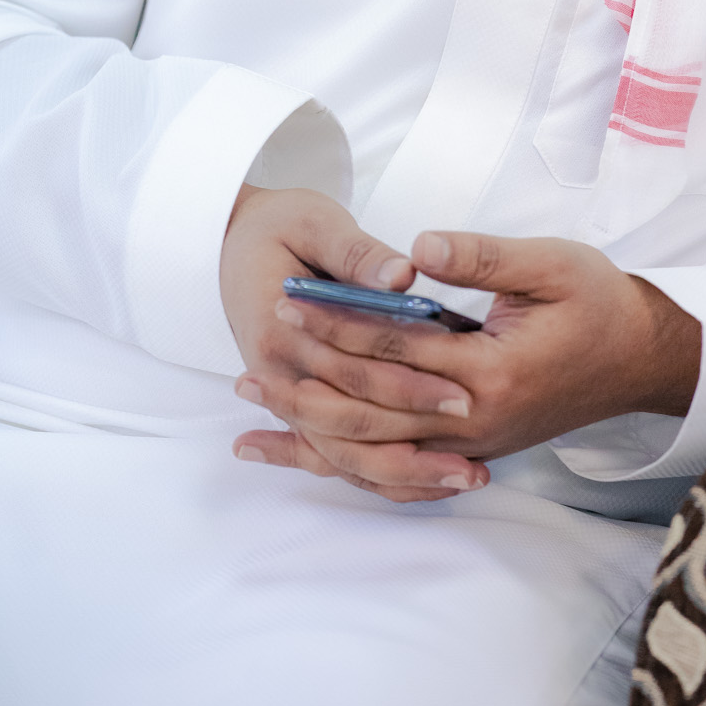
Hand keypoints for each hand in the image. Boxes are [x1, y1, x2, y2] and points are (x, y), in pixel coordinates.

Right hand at [220, 185, 488, 503]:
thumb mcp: (312, 223)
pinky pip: (336, 453)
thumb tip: (401, 276)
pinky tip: (427, 482)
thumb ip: (357, 254)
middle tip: (476, 461)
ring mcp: (287, 396)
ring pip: (345, 454)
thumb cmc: (276, 228)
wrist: (229, 244)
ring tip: (467, 479)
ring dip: (405, 473)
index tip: (466, 396)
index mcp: (283, 332)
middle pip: (353, 427)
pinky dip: (378, 472)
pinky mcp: (299, 402)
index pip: (356, 373)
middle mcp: (280, 376)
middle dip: (419, 447)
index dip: (412, 387)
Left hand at [236, 228, 702, 504]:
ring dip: (308, 424)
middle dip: (306, 376)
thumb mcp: (552, 262)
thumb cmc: (600, 301)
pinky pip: (391, 467)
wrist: (642, 359)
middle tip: (253, 349)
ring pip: (372, 447)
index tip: (289, 297)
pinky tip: (294, 452)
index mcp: (491, 370)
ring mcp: (469, 446)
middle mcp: (474, 420)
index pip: (395, 346)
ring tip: (251, 402)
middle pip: (370, 406)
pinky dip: (339, 460)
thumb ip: (482, 256)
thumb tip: (417, 247)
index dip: (337, 321)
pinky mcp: (467, 453)